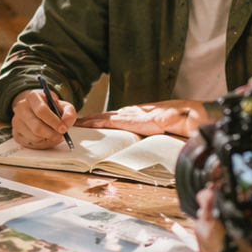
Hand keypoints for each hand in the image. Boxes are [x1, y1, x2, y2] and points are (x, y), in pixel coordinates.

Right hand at [10, 88, 76, 148]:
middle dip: (52, 134)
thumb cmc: (51, 109)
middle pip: (37, 127)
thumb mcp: (63, 106)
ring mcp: (16, 121)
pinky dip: (41, 144)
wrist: (38, 111)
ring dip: (48, 139)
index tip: (63, 129)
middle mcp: (21, 108)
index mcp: (33, 97)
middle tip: (60, 135)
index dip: (53, 121)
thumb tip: (67, 120)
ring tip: (53, 135)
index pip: (41, 110)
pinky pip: (31, 144)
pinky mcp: (16, 134)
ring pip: (34, 137)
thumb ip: (69, 112)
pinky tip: (45, 137)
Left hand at [74, 100, 207, 136]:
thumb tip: (153, 139)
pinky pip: (103, 121)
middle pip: (104, 115)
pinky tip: (82, 124)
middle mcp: (128, 112)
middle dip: (90, 118)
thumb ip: (151, 132)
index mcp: (136, 114)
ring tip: (73, 122)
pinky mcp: (125, 120)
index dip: (101, 119)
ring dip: (87, 120)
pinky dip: (91, 123)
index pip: (114, 116)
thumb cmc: (174, 123)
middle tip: (75, 120)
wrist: (178, 116)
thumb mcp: (159, 129)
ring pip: (100, 117)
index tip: (91, 121)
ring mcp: (126, 115)